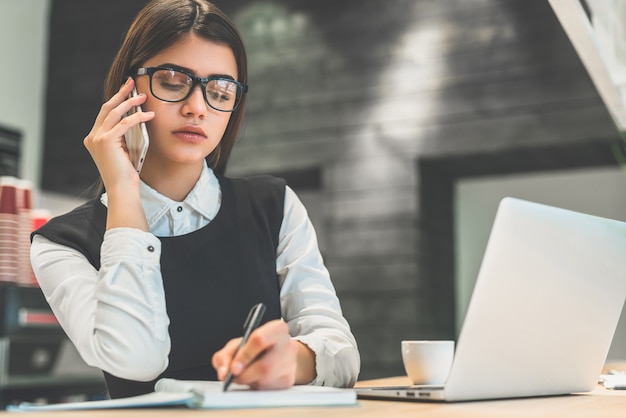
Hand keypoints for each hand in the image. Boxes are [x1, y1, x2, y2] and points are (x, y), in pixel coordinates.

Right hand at [83, 78, 153, 192]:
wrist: (122, 188)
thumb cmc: (125, 172)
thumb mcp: (123, 149)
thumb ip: (123, 135)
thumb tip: (135, 118)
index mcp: (93, 138)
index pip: (105, 114)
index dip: (116, 100)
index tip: (126, 90)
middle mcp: (92, 136)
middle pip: (107, 108)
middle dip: (121, 94)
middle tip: (132, 83)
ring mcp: (97, 138)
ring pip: (115, 112)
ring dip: (131, 102)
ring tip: (144, 97)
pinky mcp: (106, 141)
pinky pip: (125, 123)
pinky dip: (138, 117)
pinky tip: (149, 114)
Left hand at [212, 320, 315, 389]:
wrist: (275, 354)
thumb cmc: (254, 348)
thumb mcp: (236, 345)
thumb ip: (225, 356)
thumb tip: (224, 373)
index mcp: (276, 329)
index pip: (259, 340)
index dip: (244, 355)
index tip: (234, 367)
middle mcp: (287, 345)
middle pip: (264, 366)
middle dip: (245, 375)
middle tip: (235, 376)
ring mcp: (291, 364)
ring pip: (265, 380)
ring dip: (250, 382)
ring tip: (246, 375)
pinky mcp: (289, 380)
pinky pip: (268, 389)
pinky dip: (257, 387)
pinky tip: (255, 379)